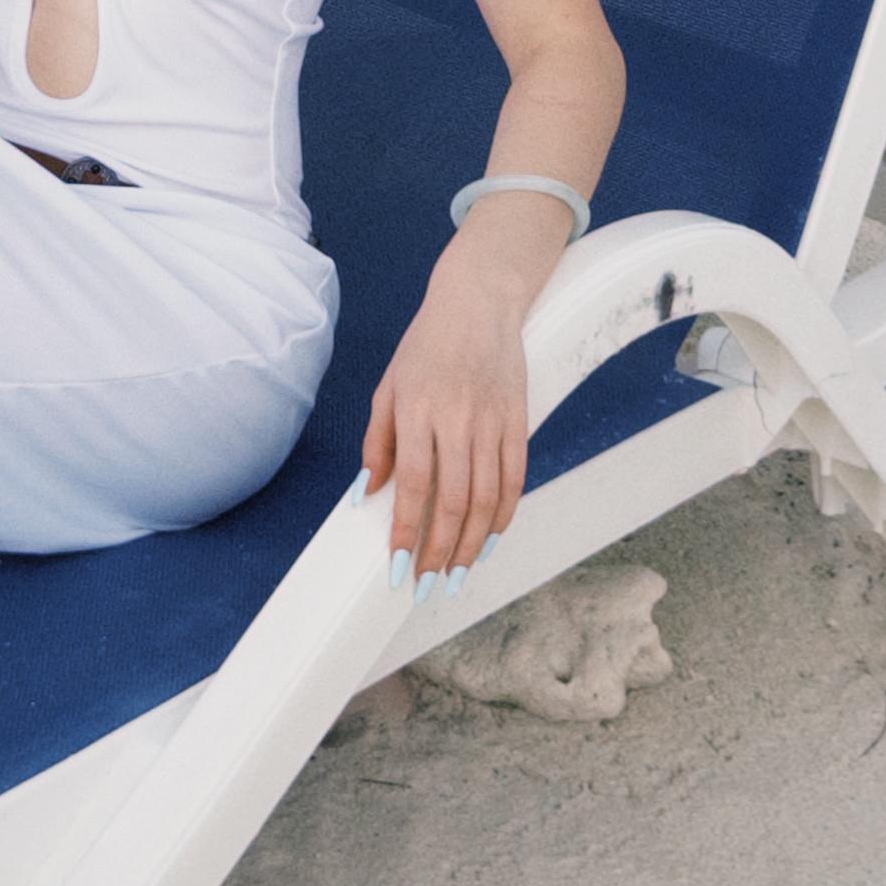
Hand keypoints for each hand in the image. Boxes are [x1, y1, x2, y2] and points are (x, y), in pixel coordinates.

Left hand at [361, 236, 535, 585]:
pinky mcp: (518, 419)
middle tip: (428, 582)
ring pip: (486, 498)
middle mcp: (456, 418)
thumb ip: (378, 442)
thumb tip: (367, 495)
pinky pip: (514, 478)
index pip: (412, 483)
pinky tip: (491, 537)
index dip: (405, 529)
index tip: (397, 565)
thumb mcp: (390, 386)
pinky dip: (504, 514)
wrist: (477, 302)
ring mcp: (491, 420)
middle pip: (453, 501)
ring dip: (472, 543)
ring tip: (457, 572)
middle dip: (440, 550)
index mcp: (417, 408)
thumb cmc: (425, 347)